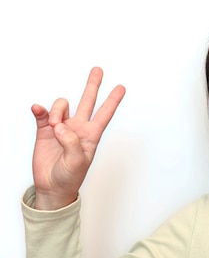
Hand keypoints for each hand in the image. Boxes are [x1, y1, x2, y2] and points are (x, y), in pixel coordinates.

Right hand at [31, 67, 125, 209]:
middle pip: (87, 101)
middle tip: (98, 70)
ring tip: (54, 127)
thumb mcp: (77, 162)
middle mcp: (78, 128)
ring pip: (62, 106)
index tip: (121, 87)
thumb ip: (72, 143)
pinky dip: (40, 110)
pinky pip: (43, 113)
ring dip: (57, 112)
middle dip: (92, 86)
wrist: (52, 187)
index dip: (113, 100)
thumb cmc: (70, 177)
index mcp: (91, 135)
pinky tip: (38, 110)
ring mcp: (61, 128)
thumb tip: (61, 126)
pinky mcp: (45, 130)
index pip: (104, 114)